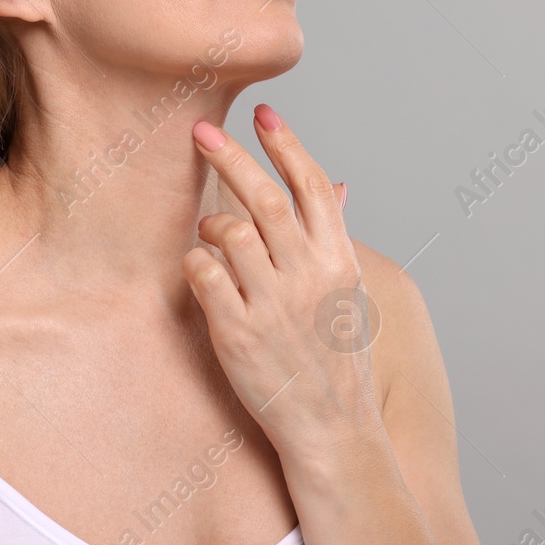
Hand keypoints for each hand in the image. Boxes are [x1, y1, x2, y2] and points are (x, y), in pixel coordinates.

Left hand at [183, 104, 379, 461]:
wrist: (333, 431)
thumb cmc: (337, 361)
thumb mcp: (349, 294)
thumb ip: (334, 238)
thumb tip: (337, 186)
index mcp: (338, 261)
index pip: (312, 185)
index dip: (286, 143)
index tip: (263, 113)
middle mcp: (308, 275)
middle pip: (265, 197)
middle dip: (231, 156)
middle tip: (202, 130)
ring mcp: (273, 303)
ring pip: (230, 232)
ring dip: (210, 220)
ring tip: (205, 227)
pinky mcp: (238, 333)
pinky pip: (204, 274)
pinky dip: (195, 261)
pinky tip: (198, 268)